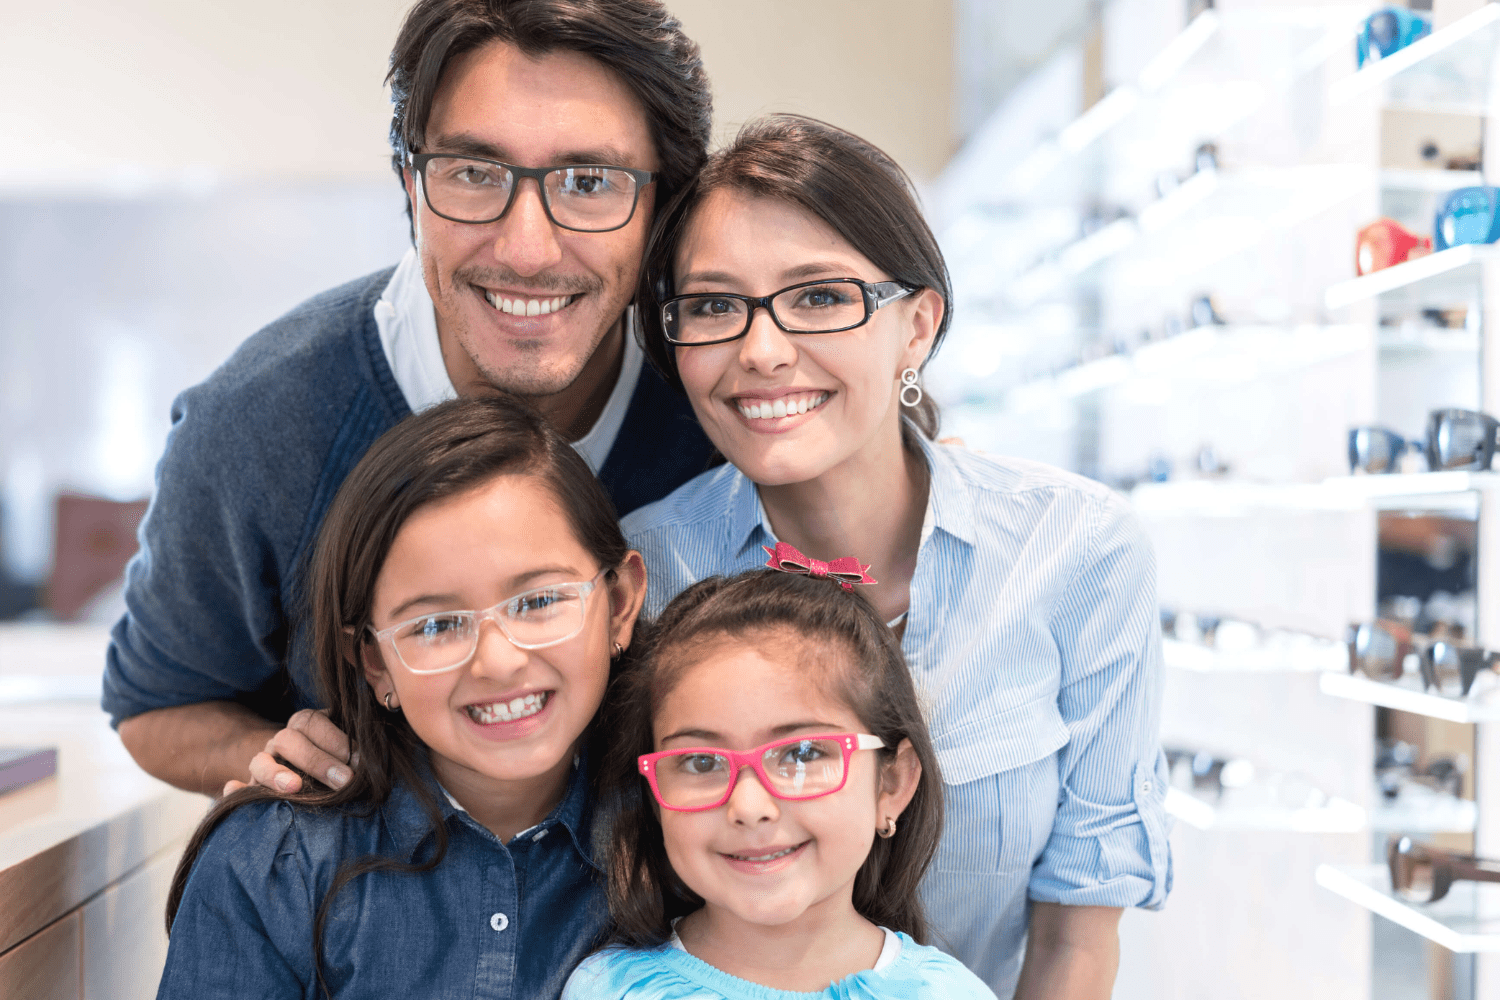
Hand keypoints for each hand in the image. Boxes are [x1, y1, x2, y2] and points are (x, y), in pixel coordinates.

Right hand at [222, 709, 353, 796]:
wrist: (302, 773)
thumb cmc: (338, 760)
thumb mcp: (349, 745)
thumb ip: (361, 741)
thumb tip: (382, 743)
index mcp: (304, 725)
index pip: (312, 723)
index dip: (335, 740)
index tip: (359, 761)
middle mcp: (281, 742)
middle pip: (289, 741)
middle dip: (318, 760)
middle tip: (344, 781)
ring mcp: (263, 764)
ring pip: (260, 762)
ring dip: (275, 773)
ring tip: (292, 788)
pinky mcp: (251, 789)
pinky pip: (235, 789)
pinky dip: (234, 792)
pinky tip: (235, 793)